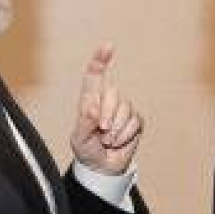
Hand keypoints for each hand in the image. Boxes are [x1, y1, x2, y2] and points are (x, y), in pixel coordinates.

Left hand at [70, 45, 142, 174]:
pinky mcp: (135, 121)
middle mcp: (107, 101)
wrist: (102, 167)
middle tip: (101, 130)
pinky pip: (134, 122)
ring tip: (107, 140)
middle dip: (107, 113)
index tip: (108, 46)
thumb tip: (95, 108)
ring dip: (115, 129)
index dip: (101, 60)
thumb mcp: (79, 138)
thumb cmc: (86, 149)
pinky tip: (118, 142)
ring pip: (125, 108)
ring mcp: (123, 110)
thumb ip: (85, 122)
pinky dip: (124, 135)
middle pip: (112, 92)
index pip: (94, 76)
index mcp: (90, 100)